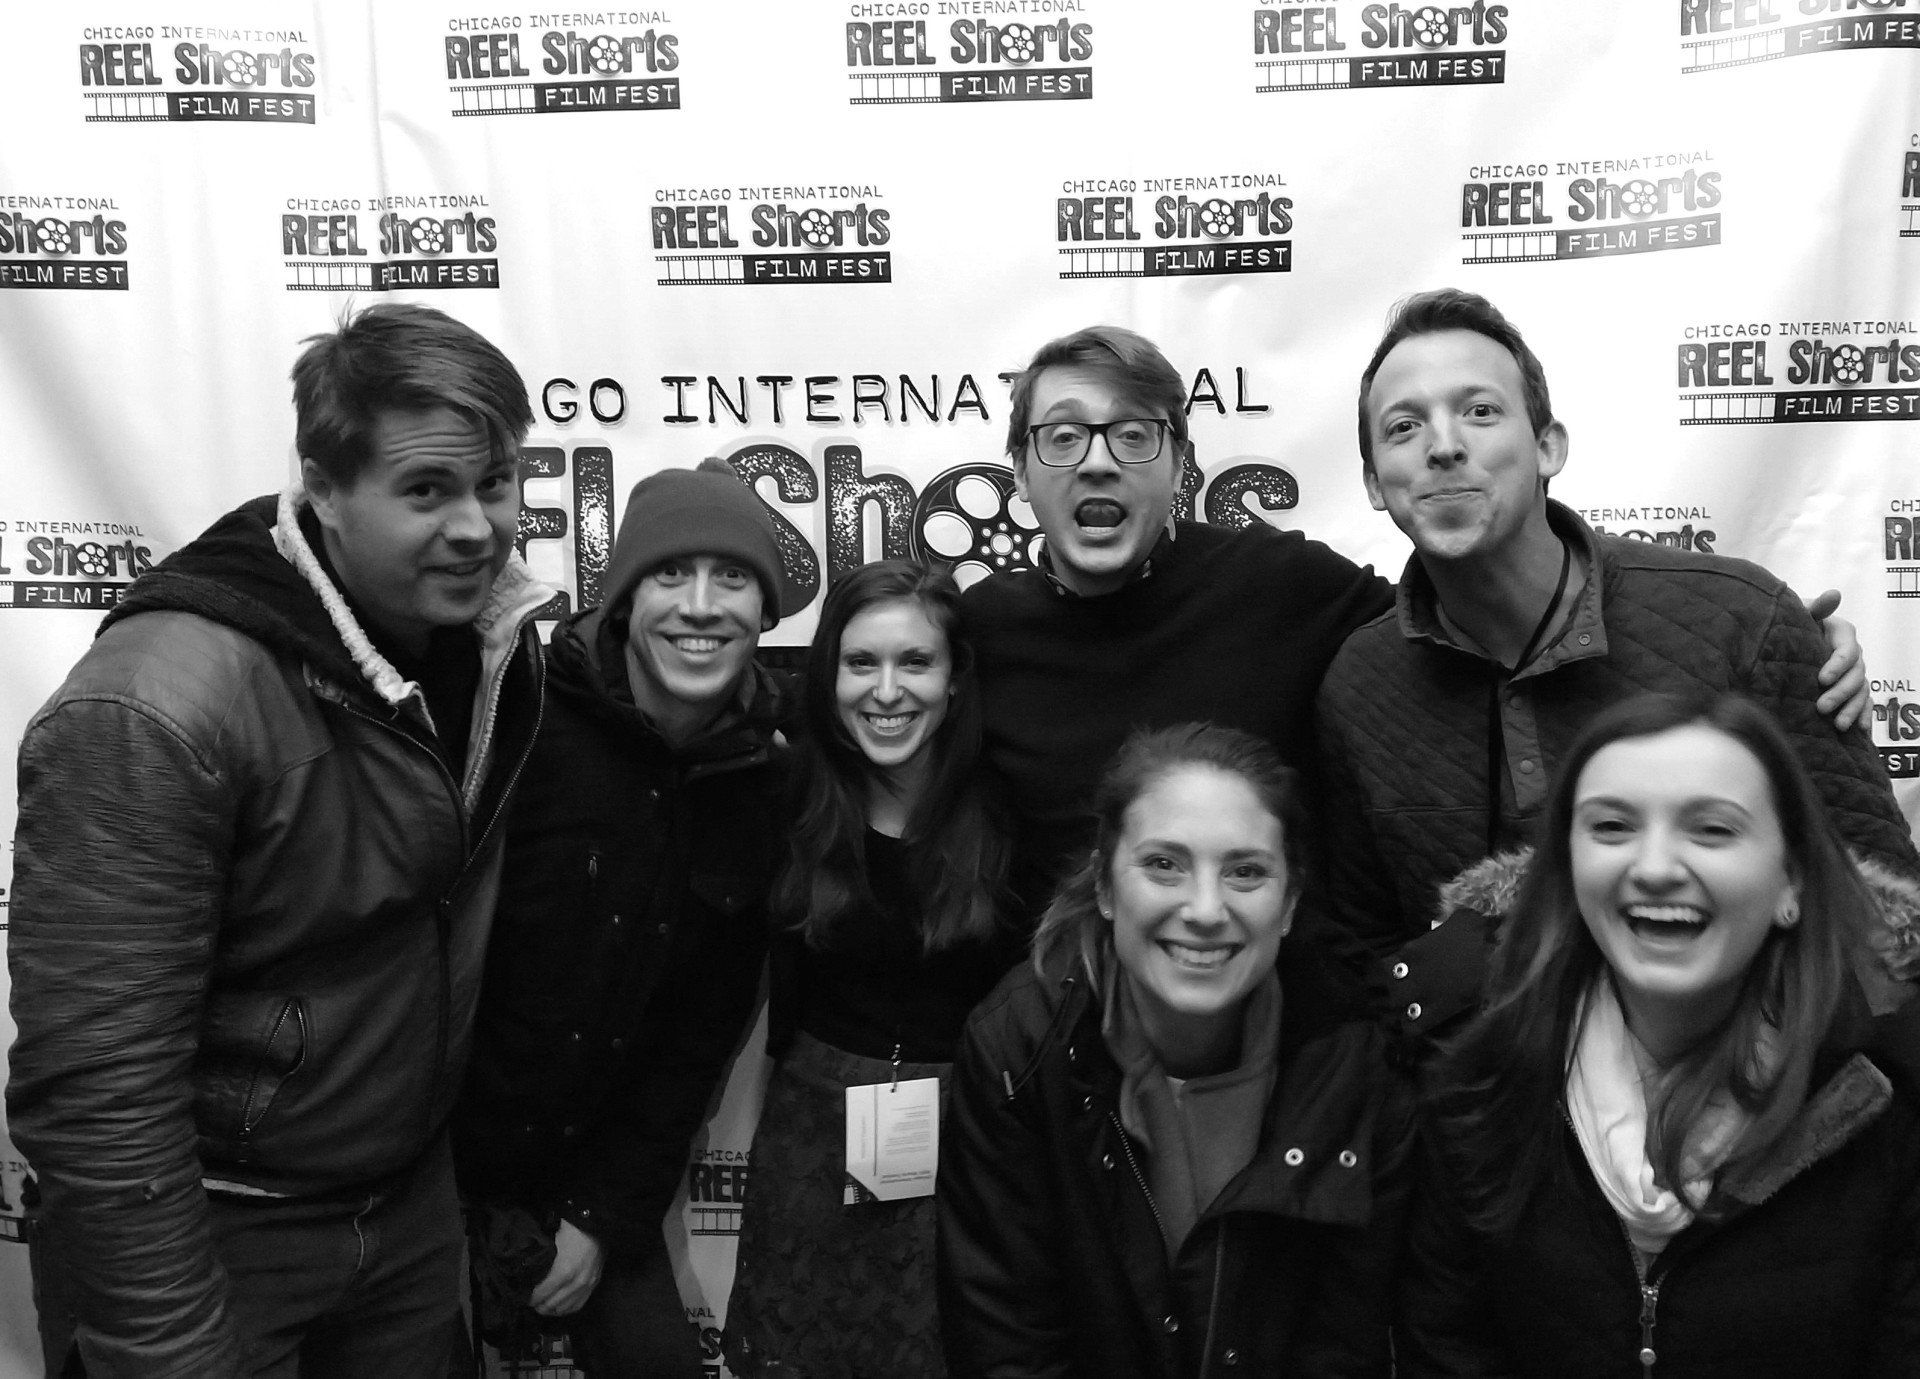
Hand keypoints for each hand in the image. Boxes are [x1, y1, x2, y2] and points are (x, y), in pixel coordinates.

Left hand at [529, 1219, 605, 1317]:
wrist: (596, 1224)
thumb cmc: (570, 1230)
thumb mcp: (551, 1243)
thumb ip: (541, 1262)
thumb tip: (527, 1274)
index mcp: (563, 1272)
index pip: (541, 1294)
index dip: (531, 1298)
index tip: (524, 1297)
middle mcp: (576, 1283)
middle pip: (552, 1305)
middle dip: (539, 1306)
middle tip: (531, 1302)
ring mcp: (587, 1285)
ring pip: (565, 1308)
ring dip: (552, 1310)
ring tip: (543, 1306)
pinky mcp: (594, 1284)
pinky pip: (578, 1305)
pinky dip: (567, 1309)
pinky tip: (559, 1307)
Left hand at [1804, 588, 1867, 731]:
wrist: (1786, 635)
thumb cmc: (1792, 622)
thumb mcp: (1801, 613)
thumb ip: (1817, 608)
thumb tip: (1835, 594)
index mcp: (1843, 633)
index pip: (1847, 651)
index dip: (1837, 665)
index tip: (1821, 679)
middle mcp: (1853, 653)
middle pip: (1855, 675)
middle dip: (1840, 693)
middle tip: (1821, 708)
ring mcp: (1853, 671)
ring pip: (1860, 691)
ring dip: (1852, 709)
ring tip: (1839, 726)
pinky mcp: (1851, 687)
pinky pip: (1864, 702)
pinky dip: (1863, 715)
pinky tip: (1859, 730)